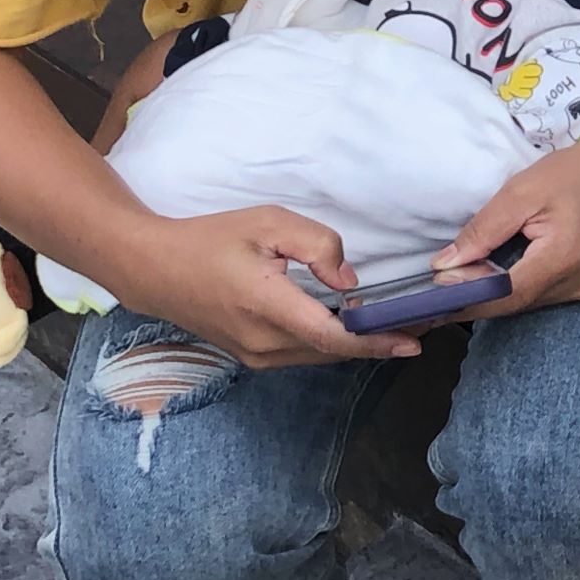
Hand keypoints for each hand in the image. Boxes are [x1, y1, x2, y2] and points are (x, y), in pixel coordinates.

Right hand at [115, 208, 423, 369]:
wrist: (154, 270)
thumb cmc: (212, 239)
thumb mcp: (269, 223)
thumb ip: (318, 246)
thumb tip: (350, 283)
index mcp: (268, 307)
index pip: (332, 335)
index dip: (375, 341)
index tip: (412, 339)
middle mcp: (263, 342)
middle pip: (333, 350)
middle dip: (380, 341)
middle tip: (425, 325)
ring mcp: (256, 355)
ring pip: (320, 354)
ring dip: (359, 345)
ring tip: (401, 328)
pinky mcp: (252, 356)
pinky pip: (303, 353)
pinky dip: (334, 343)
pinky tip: (357, 329)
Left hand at [431, 142, 579, 320]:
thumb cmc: (576, 173)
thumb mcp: (522, 191)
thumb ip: (482, 230)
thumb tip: (444, 265)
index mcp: (562, 260)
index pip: (504, 295)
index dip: (466, 296)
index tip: (432, 292)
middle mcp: (574, 285)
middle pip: (512, 303)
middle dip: (473, 294)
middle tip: (438, 281)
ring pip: (523, 302)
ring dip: (490, 291)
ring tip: (459, 274)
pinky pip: (537, 294)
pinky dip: (511, 286)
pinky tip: (491, 271)